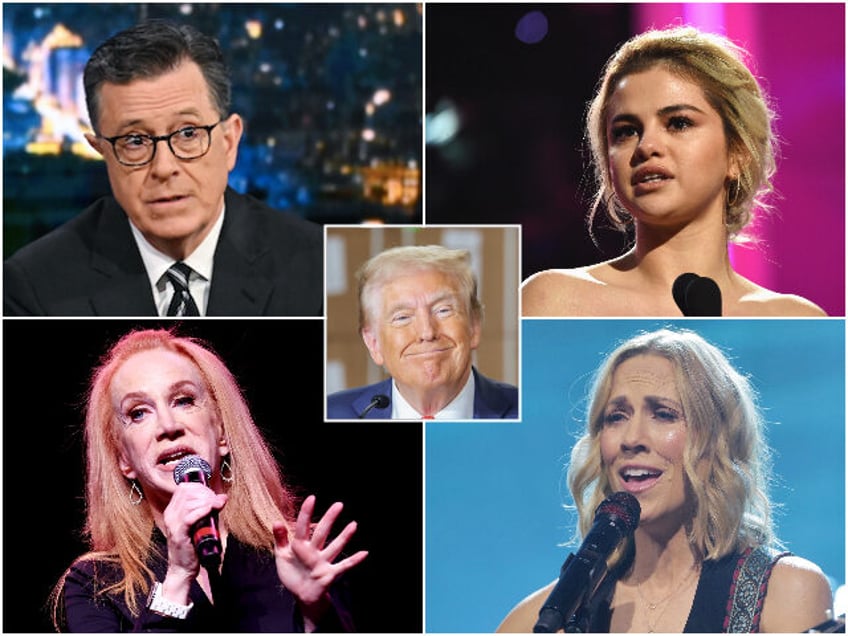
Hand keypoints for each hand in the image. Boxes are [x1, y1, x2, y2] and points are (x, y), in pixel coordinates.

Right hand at [161, 482, 227, 599]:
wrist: (183, 568)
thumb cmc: (193, 545)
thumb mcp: (199, 523)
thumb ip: (207, 510)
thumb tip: (222, 497)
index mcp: (172, 510)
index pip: (184, 488)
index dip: (200, 488)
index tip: (212, 496)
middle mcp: (170, 515)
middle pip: (187, 493)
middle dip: (206, 494)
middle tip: (217, 502)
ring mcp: (173, 524)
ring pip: (189, 503)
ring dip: (207, 502)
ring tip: (217, 507)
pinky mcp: (179, 534)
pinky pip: (189, 517)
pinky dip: (202, 511)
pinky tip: (211, 510)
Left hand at [273, 494, 367, 622]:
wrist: (301, 595)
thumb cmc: (292, 573)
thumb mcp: (282, 556)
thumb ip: (280, 539)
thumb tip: (276, 521)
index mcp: (300, 546)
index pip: (303, 527)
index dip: (306, 513)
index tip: (312, 498)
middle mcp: (314, 551)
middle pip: (322, 533)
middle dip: (329, 519)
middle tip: (339, 505)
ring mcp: (323, 562)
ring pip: (335, 547)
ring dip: (344, 537)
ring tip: (354, 524)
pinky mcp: (329, 574)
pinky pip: (343, 566)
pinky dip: (354, 560)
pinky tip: (365, 553)